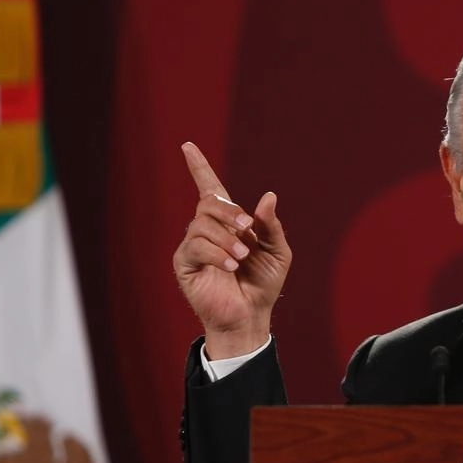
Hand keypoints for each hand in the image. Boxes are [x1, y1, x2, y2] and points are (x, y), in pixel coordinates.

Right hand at [173, 142, 291, 358]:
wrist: (251, 316)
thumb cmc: (263, 284)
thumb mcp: (277, 252)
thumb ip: (271, 226)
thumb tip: (267, 197)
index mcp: (228, 223)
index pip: (210, 188)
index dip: (199, 167)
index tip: (188, 146)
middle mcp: (207, 230)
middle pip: (208, 203)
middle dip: (230, 212)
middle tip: (248, 231)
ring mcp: (194, 247)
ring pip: (201, 224)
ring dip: (226, 238)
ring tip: (241, 258)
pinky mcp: (185, 265)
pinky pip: (195, 246)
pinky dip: (215, 253)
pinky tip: (230, 266)